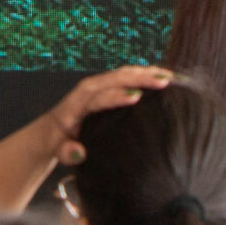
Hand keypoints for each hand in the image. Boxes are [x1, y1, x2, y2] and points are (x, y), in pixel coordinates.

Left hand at [41, 66, 172, 164]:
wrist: (54, 128)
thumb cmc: (58, 141)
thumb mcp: (59, 149)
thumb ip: (66, 152)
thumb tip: (78, 152)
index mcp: (76, 104)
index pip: (97, 96)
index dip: (115, 95)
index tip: (136, 97)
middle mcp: (88, 90)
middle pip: (114, 78)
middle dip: (139, 78)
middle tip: (163, 82)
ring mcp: (99, 86)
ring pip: (124, 73)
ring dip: (146, 72)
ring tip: (171, 77)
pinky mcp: (108, 86)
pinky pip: (128, 76)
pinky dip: (146, 74)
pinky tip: (166, 77)